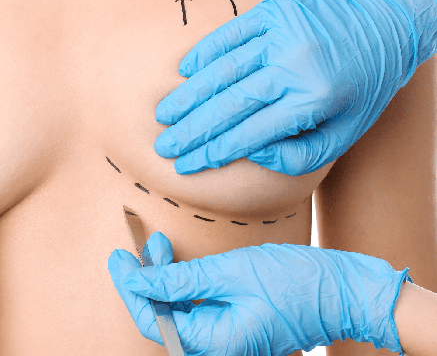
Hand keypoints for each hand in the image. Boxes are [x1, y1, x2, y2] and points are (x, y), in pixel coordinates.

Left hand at [112, 231, 411, 355]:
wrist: (338, 288)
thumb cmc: (292, 280)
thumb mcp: (230, 272)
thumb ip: (181, 280)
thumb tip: (138, 279)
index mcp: (214, 343)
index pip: (154, 319)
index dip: (131, 286)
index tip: (119, 258)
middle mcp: (217, 348)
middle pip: (164, 317)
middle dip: (148, 280)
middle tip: (142, 247)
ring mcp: (226, 337)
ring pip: (179, 311)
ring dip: (166, 279)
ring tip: (160, 247)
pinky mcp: (233, 323)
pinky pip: (198, 307)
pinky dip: (185, 284)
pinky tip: (181, 262)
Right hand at [154, 0, 436, 175]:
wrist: (384, 31)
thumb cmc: (359, 92)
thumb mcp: (339, 138)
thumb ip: (294, 158)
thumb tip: (248, 153)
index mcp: (314, 100)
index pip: (249, 133)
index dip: (213, 152)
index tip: (186, 164)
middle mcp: (296, 64)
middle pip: (229, 103)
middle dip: (192, 129)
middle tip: (164, 146)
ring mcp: (284, 32)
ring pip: (224, 69)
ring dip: (189, 95)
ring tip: (165, 115)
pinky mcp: (276, 9)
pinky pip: (231, 33)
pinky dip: (205, 53)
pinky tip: (185, 73)